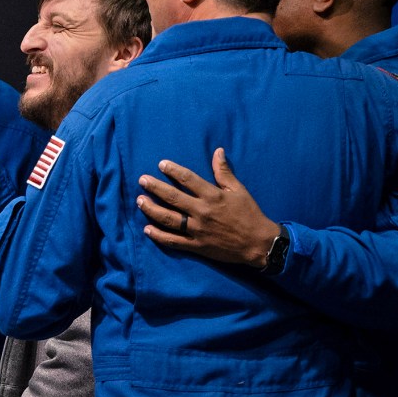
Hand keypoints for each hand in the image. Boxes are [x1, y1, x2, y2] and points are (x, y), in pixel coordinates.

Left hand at [137, 148, 281, 265]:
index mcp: (213, 196)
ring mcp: (197, 230)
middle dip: (155, 187)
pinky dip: (158, 235)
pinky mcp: (196, 245)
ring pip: (168, 218)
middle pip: (173, 197)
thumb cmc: (249, 214)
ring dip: (151, 209)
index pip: (188, 179)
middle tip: (142, 180)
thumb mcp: (239, 190)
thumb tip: (217, 151)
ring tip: (139, 201)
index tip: (161, 164)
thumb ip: (224, 172)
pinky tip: (147, 229)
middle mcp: (202, 211)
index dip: (173, 170)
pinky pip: (173, 241)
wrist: (258, 243)